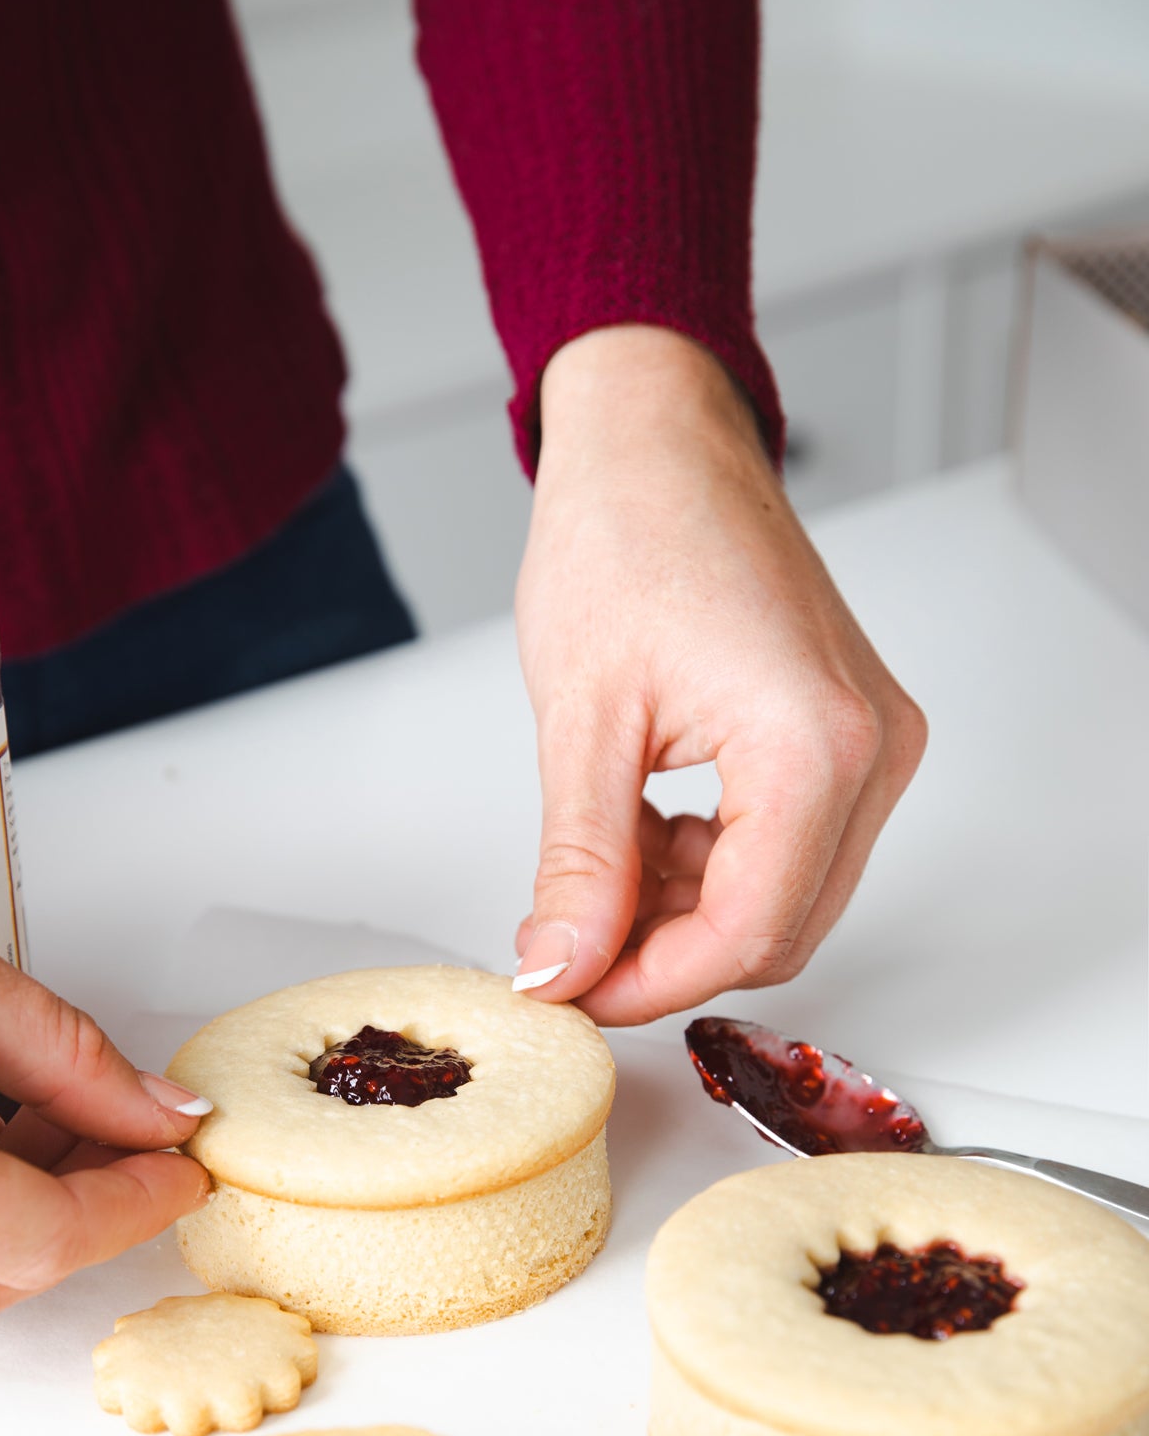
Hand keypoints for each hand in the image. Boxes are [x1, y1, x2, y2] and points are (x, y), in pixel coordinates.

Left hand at [512, 326, 926, 1021]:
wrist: (659, 442)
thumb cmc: (627, 532)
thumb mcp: (582, 720)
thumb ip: (580, 862)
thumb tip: (561, 968)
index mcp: (815, 743)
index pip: (747, 930)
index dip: (649, 982)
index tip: (572, 993)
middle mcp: (871, 749)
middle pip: (778, 929)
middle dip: (667, 954)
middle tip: (571, 948)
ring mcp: (874, 743)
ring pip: (787, 899)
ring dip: (689, 912)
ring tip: (604, 863)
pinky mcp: (855, 737)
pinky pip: (796, 850)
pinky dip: (715, 867)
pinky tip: (649, 831)